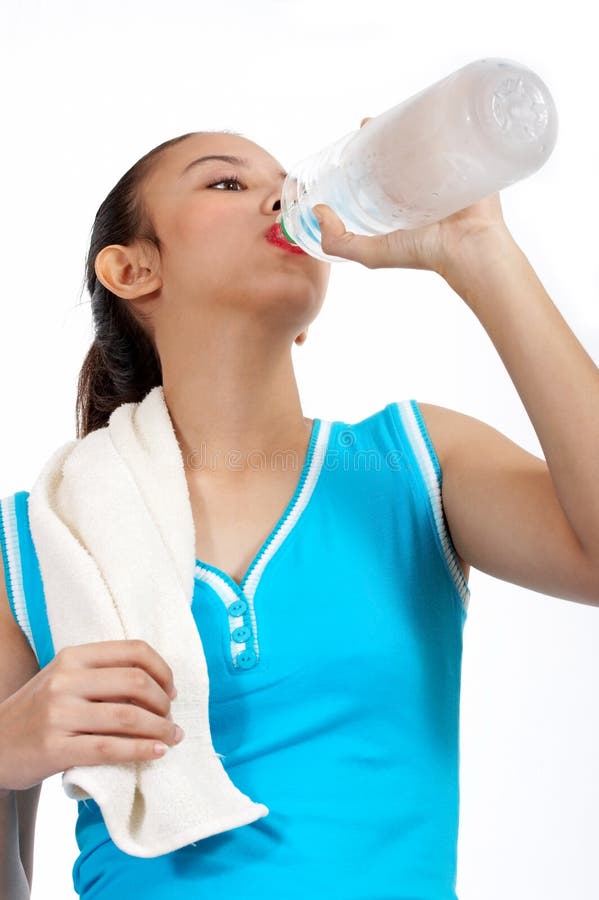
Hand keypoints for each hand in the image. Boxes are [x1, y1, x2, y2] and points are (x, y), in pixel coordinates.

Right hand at [0, 639, 181, 791]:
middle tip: (170, 718)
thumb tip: (159, 686)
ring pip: (127, 716)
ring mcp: (59, 714)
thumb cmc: (40, 711)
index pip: (134, 650)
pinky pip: (109, 748)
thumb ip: (102, 676)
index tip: (171, 689)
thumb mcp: (65, 680)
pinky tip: (156, 753)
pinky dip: (141, 750)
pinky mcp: (54, 748)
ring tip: (172, 737)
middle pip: (136, 681)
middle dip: (164, 702)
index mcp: (73, 657)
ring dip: (160, 728)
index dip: (163, 670)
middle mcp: (66, 680)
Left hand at [312, 116, 511, 276]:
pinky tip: (432, 104)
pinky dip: (447, 118)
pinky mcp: (470, 159)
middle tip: (373, 120)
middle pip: (403, 150)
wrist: (470, 248)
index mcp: (404, 202)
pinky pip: (458, 132)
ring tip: (398, 108)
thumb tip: (317, 212)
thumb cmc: (424, 253)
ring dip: (414, 121)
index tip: (356, 135)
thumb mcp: (372, 254)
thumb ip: (339, 242)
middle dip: (387, 132)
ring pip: (428, 139)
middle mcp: (424, 185)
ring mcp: (448, 170)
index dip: (367, 151)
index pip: (382, 168)